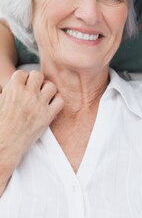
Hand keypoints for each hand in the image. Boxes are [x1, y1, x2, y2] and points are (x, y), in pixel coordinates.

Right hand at [0, 70, 62, 190]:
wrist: (5, 144)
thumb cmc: (0, 124)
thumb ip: (6, 92)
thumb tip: (8, 88)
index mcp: (13, 89)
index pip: (22, 73)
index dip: (22, 79)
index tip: (23, 85)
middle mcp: (28, 94)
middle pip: (38, 75)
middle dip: (35, 81)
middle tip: (33, 89)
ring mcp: (40, 104)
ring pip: (51, 86)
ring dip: (47, 89)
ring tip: (42, 96)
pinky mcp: (48, 115)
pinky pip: (60, 101)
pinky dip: (57, 101)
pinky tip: (50, 105)